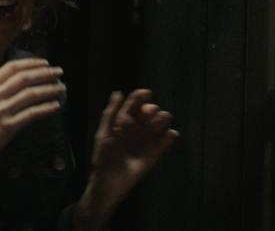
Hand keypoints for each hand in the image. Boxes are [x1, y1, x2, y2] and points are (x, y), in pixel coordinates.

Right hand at [0, 58, 65, 172]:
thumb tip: (21, 81)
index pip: (11, 68)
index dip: (31, 63)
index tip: (45, 63)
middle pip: (23, 78)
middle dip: (45, 73)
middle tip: (59, 72)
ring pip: (30, 94)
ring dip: (49, 89)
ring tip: (61, 88)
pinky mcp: (7, 127)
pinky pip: (32, 114)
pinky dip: (46, 108)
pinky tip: (55, 106)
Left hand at [89, 89, 177, 206]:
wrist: (110, 181)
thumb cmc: (104, 156)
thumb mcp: (104, 133)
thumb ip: (111, 113)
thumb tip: (118, 92)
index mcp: (123, 121)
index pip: (134, 104)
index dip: (140, 97)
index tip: (146, 93)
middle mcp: (137, 128)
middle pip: (149, 112)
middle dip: (151, 109)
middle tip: (149, 112)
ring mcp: (147, 139)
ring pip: (160, 123)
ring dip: (163, 119)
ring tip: (161, 120)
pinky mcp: (155, 153)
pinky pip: (166, 141)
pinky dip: (170, 136)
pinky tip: (169, 134)